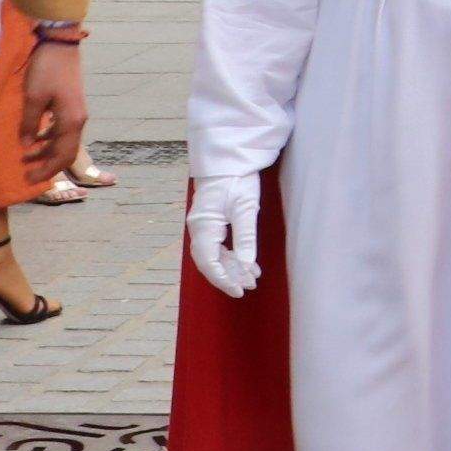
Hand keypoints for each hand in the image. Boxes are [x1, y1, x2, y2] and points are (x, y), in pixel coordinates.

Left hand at [19, 39, 85, 185]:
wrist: (60, 46)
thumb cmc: (46, 70)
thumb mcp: (33, 98)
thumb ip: (30, 124)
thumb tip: (27, 146)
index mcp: (70, 121)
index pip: (62, 155)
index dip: (46, 170)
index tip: (28, 179)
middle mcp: (78, 120)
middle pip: (66, 152)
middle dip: (48, 166)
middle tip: (27, 175)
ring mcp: (76, 113)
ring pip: (64, 141)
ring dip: (46, 152)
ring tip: (25, 158)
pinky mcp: (71, 106)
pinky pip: (62, 130)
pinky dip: (49, 139)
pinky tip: (35, 139)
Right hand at [186, 174, 262, 298]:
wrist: (228, 159)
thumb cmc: (237, 180)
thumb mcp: (246, 209)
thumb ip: (245, 239)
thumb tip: (247, 267)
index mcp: (204, 226)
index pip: (208, 262)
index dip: (223, 279)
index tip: (239, 291)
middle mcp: (198, 228)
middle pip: (209, 261)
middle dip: (229, 276)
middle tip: (249, 287)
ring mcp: (203, 225)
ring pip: (214, 255)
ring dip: (232, 268)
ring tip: (252, 279)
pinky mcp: (210, 221)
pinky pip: (217, 245)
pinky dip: (232, 256)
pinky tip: (248, 264)